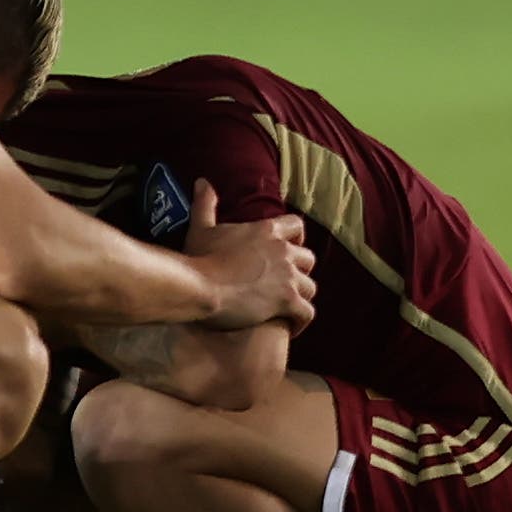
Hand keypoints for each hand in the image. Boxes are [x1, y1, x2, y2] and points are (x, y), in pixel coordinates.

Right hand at [186, 182, 313, 330]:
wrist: (201, 287)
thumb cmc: (200, 258)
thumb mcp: (201, 227)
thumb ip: (206, 204)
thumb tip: (202, 182)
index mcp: (267, 230)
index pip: (297, 226)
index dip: (296, 237)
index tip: (289, 247)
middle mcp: (283, 251)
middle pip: (309, 259)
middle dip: (301, 270)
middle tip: (286, 281)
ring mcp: (288, 276)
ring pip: (311, 287)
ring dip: (301, 297)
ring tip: (287, 307)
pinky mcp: (288, 301)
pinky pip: (307, 313)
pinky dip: (301, 322)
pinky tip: (291, 329)